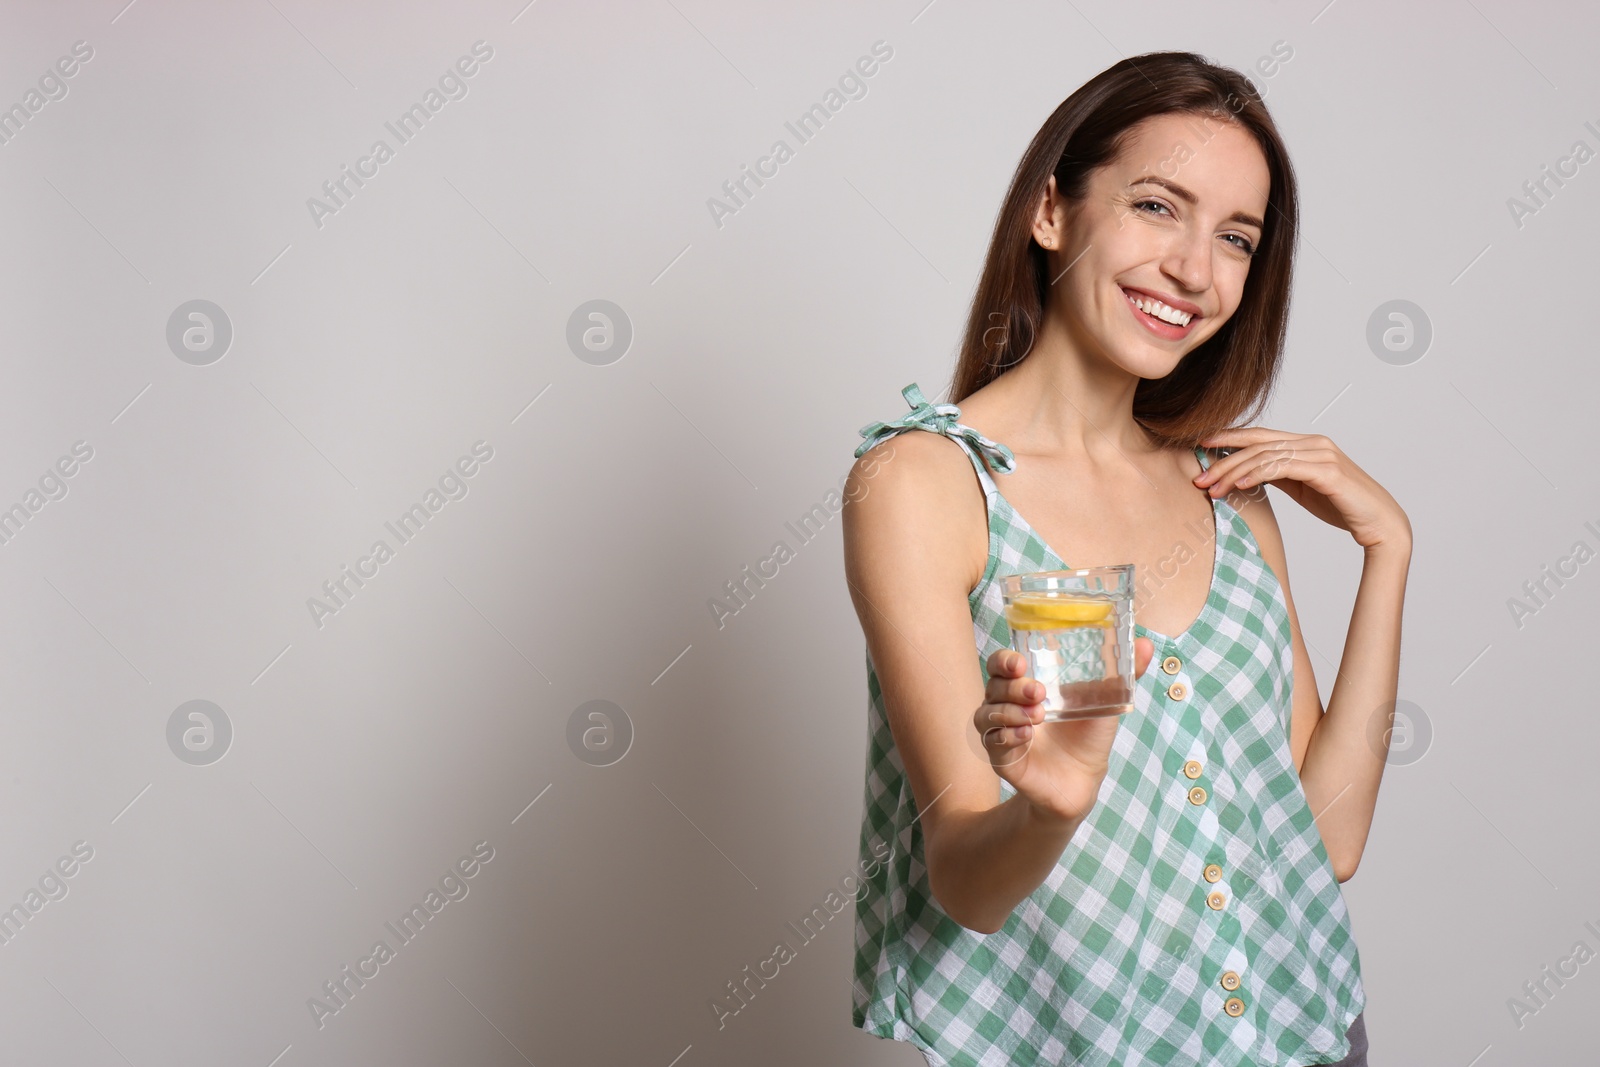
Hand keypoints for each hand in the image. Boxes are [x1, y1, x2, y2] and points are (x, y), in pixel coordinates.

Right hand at [974, 637, 1153, 823]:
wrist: (1084, 780)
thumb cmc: (1088, 735)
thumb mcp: (1107, 701)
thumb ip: (1124, 673)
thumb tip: (1148, 644)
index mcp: (1026, 686)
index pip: (1001, 665)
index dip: (1004, 660)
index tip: (1020, 663)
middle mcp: (1008, 706)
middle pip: (992, 685)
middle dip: (1012, 685)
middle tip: (1039, 691)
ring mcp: (1002, 732)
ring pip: (986, 713)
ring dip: (1009, 710)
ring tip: (1038, 715)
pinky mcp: (1002, 758)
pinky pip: (992, 742)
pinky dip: (1008, 735)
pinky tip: (1027, 735)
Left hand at [1193, 429, 1411, 551]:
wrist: (1379, 523)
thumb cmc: (1341, 505)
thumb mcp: (1302, 487)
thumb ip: (1279, 474)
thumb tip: (1248, 472)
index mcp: (1306, 444)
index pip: (1260, 436)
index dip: (1229, 438)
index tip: (1201, 447)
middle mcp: (1313, 443)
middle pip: (1258, 444)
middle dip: (1224, 459)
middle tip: (1200, 478)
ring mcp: (1321, 454)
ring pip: (1266, 455)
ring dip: (1234, 472)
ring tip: (1213, 489)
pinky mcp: (1327, 470)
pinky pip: (1283, 468)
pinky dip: (1257, 475)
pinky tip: (1239, 485)